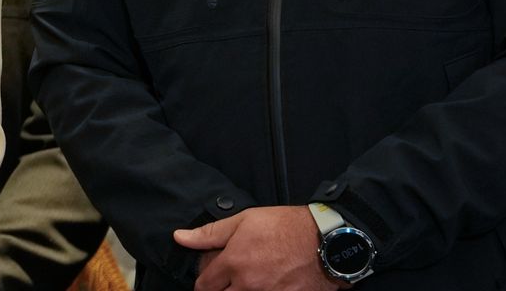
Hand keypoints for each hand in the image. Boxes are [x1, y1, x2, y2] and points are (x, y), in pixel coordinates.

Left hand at [174, 206, 337, 290]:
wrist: (325, 240)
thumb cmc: (285, 227)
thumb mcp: (244, 220)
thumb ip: (210, 233)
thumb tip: (180, 237)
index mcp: (233, 264)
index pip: (204, 286)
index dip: (203, 283)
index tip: (208, 280)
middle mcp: (248, 286)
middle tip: (225, 283)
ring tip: (246, 283)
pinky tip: (266, 286)